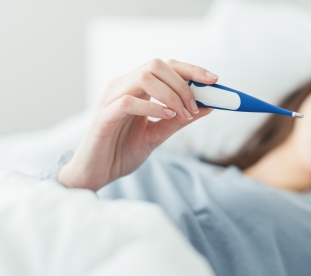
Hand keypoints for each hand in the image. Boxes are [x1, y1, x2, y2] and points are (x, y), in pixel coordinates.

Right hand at [58, 59, 217, 190]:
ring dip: (171, 94)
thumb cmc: (122, 152)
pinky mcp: (103, 116)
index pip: (165, 66)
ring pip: (144, 77)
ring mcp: (110, 99)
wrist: (96, 175)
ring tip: (183, 114)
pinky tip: (167, 116)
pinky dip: (153, 106)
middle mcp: (122, 86)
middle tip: (196, 106)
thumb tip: (208, 106)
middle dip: (183, 83)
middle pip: (156, 65)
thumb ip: (179, 120)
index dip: (190, 69)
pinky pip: (129, 101)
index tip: (214, 79)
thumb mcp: (158, 135)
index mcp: (135, 88)